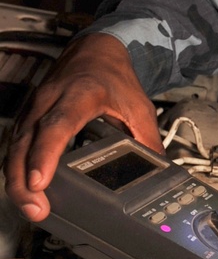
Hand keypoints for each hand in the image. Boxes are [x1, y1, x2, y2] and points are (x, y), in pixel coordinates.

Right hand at [5, 34, 162, 220]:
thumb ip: (148, 139)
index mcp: (79, 95)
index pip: (57, 126)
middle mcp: (50, 100)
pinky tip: (22, 191)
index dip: (45, 154)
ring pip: (15, 145)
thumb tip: (162, 170)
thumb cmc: (114, 77)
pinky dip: (15, 168)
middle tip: (34, 208)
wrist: (96, 50)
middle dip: (23, 178)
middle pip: (26, 141)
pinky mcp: (29, 116)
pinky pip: (15, 144)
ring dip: (16, 179)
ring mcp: (35, 107)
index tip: (39, 181)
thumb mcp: (139, 106)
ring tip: (30, 209)